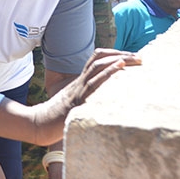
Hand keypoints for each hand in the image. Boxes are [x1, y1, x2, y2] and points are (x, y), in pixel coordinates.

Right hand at [0, 49, 141, 145]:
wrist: (38, 124)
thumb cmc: (56, 118)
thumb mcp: (73, 104)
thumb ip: (85, 99)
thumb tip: (103, 104)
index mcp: (79, 82)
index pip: (97, 60)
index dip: (114, 54)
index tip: (132, 57)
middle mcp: (79, 82)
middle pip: (99, 59)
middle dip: (121, 54)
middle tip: (141, 56)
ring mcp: (77, 90)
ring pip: (97, 66)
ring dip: (118, 60)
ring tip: (135, 58)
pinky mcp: (77, 101)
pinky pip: (93, 83)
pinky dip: (107, 73)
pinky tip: (119, 68)